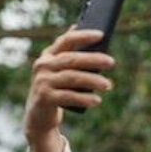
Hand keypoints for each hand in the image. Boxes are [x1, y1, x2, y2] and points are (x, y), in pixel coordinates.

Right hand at [23, 28, 115, 151]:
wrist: (39, 116)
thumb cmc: (57, 90)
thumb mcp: (62, 72)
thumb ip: (74, 59)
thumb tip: (96, 44)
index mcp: (48, 55)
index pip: (66, 40)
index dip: (83, 36)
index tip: (101, 35)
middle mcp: (43, 66)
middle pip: (71, 59)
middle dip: (93, 59)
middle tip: (111, 62)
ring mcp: (42, 81)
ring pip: (71, 78)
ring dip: (92, 80)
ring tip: (108, 85)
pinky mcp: (44, 98)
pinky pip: (68, 96)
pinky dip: (83, 98)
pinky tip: (96, 100)